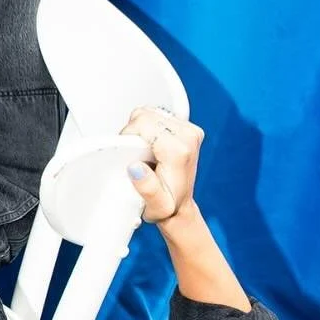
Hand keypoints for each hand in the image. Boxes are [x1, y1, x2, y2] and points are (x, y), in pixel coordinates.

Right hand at [119, 106, 204, 225]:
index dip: (129, 137)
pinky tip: (151, 146)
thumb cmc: (167, 206)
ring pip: (150, 112)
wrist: (180, 206)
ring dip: (141, 130)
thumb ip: (146, 188)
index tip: (132, 157)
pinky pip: (157, 115)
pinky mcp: (187, 128)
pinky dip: (148, 128)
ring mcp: (190, 130)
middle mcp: (189, 136)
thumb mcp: (156, 206)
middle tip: (137, 156)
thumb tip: (136, 167)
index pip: (143, 123)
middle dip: (134, 133)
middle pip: (145, 115)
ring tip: (144, 152)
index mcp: (179, 151)